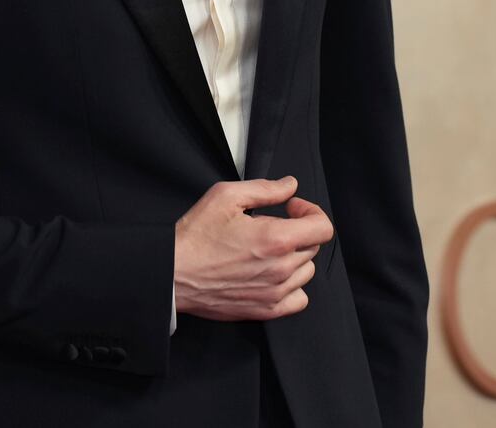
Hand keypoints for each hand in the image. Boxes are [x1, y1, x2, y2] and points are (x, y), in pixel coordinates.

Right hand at [173, 175, 333, 321]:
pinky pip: (298, 299)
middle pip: (312, 247)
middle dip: (298, 230)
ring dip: (295, 257)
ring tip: (269, 249)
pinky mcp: (264, 310)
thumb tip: (290, 185)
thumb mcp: (226, 197)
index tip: (292, 208)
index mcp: (276, 239)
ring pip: (306, 272)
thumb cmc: (194, 237)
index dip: (311, 211)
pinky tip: (273, 274)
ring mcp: (274, 293)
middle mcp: (280, 269)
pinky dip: (292, 285)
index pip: (323, 228)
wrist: (172, 274)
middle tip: (273, 224)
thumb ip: (265, 189)